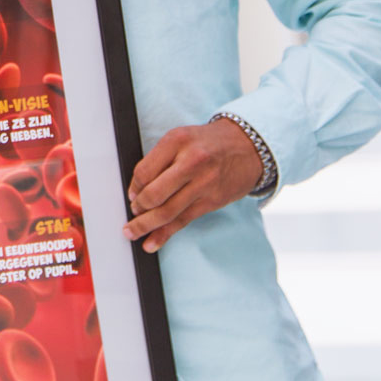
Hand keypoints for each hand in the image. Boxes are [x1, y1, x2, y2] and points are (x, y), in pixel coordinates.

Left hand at [122, 119, 262, 252]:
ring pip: (167, 212)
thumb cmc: (210, 143)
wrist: (248, 147)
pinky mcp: (212, 201)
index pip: (144, 171)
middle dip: (138, 208)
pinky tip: (152, 242)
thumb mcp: (182, 138)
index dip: (134, 187)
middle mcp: (191, 162)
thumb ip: (161, 158)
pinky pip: (183, 221)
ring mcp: (203, 183)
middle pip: (154, 194)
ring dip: (145, 226)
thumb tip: (137, 188)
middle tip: (133, 212)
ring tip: (132, 232)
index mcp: (177, 141)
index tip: (131, 194)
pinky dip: (165, 234)